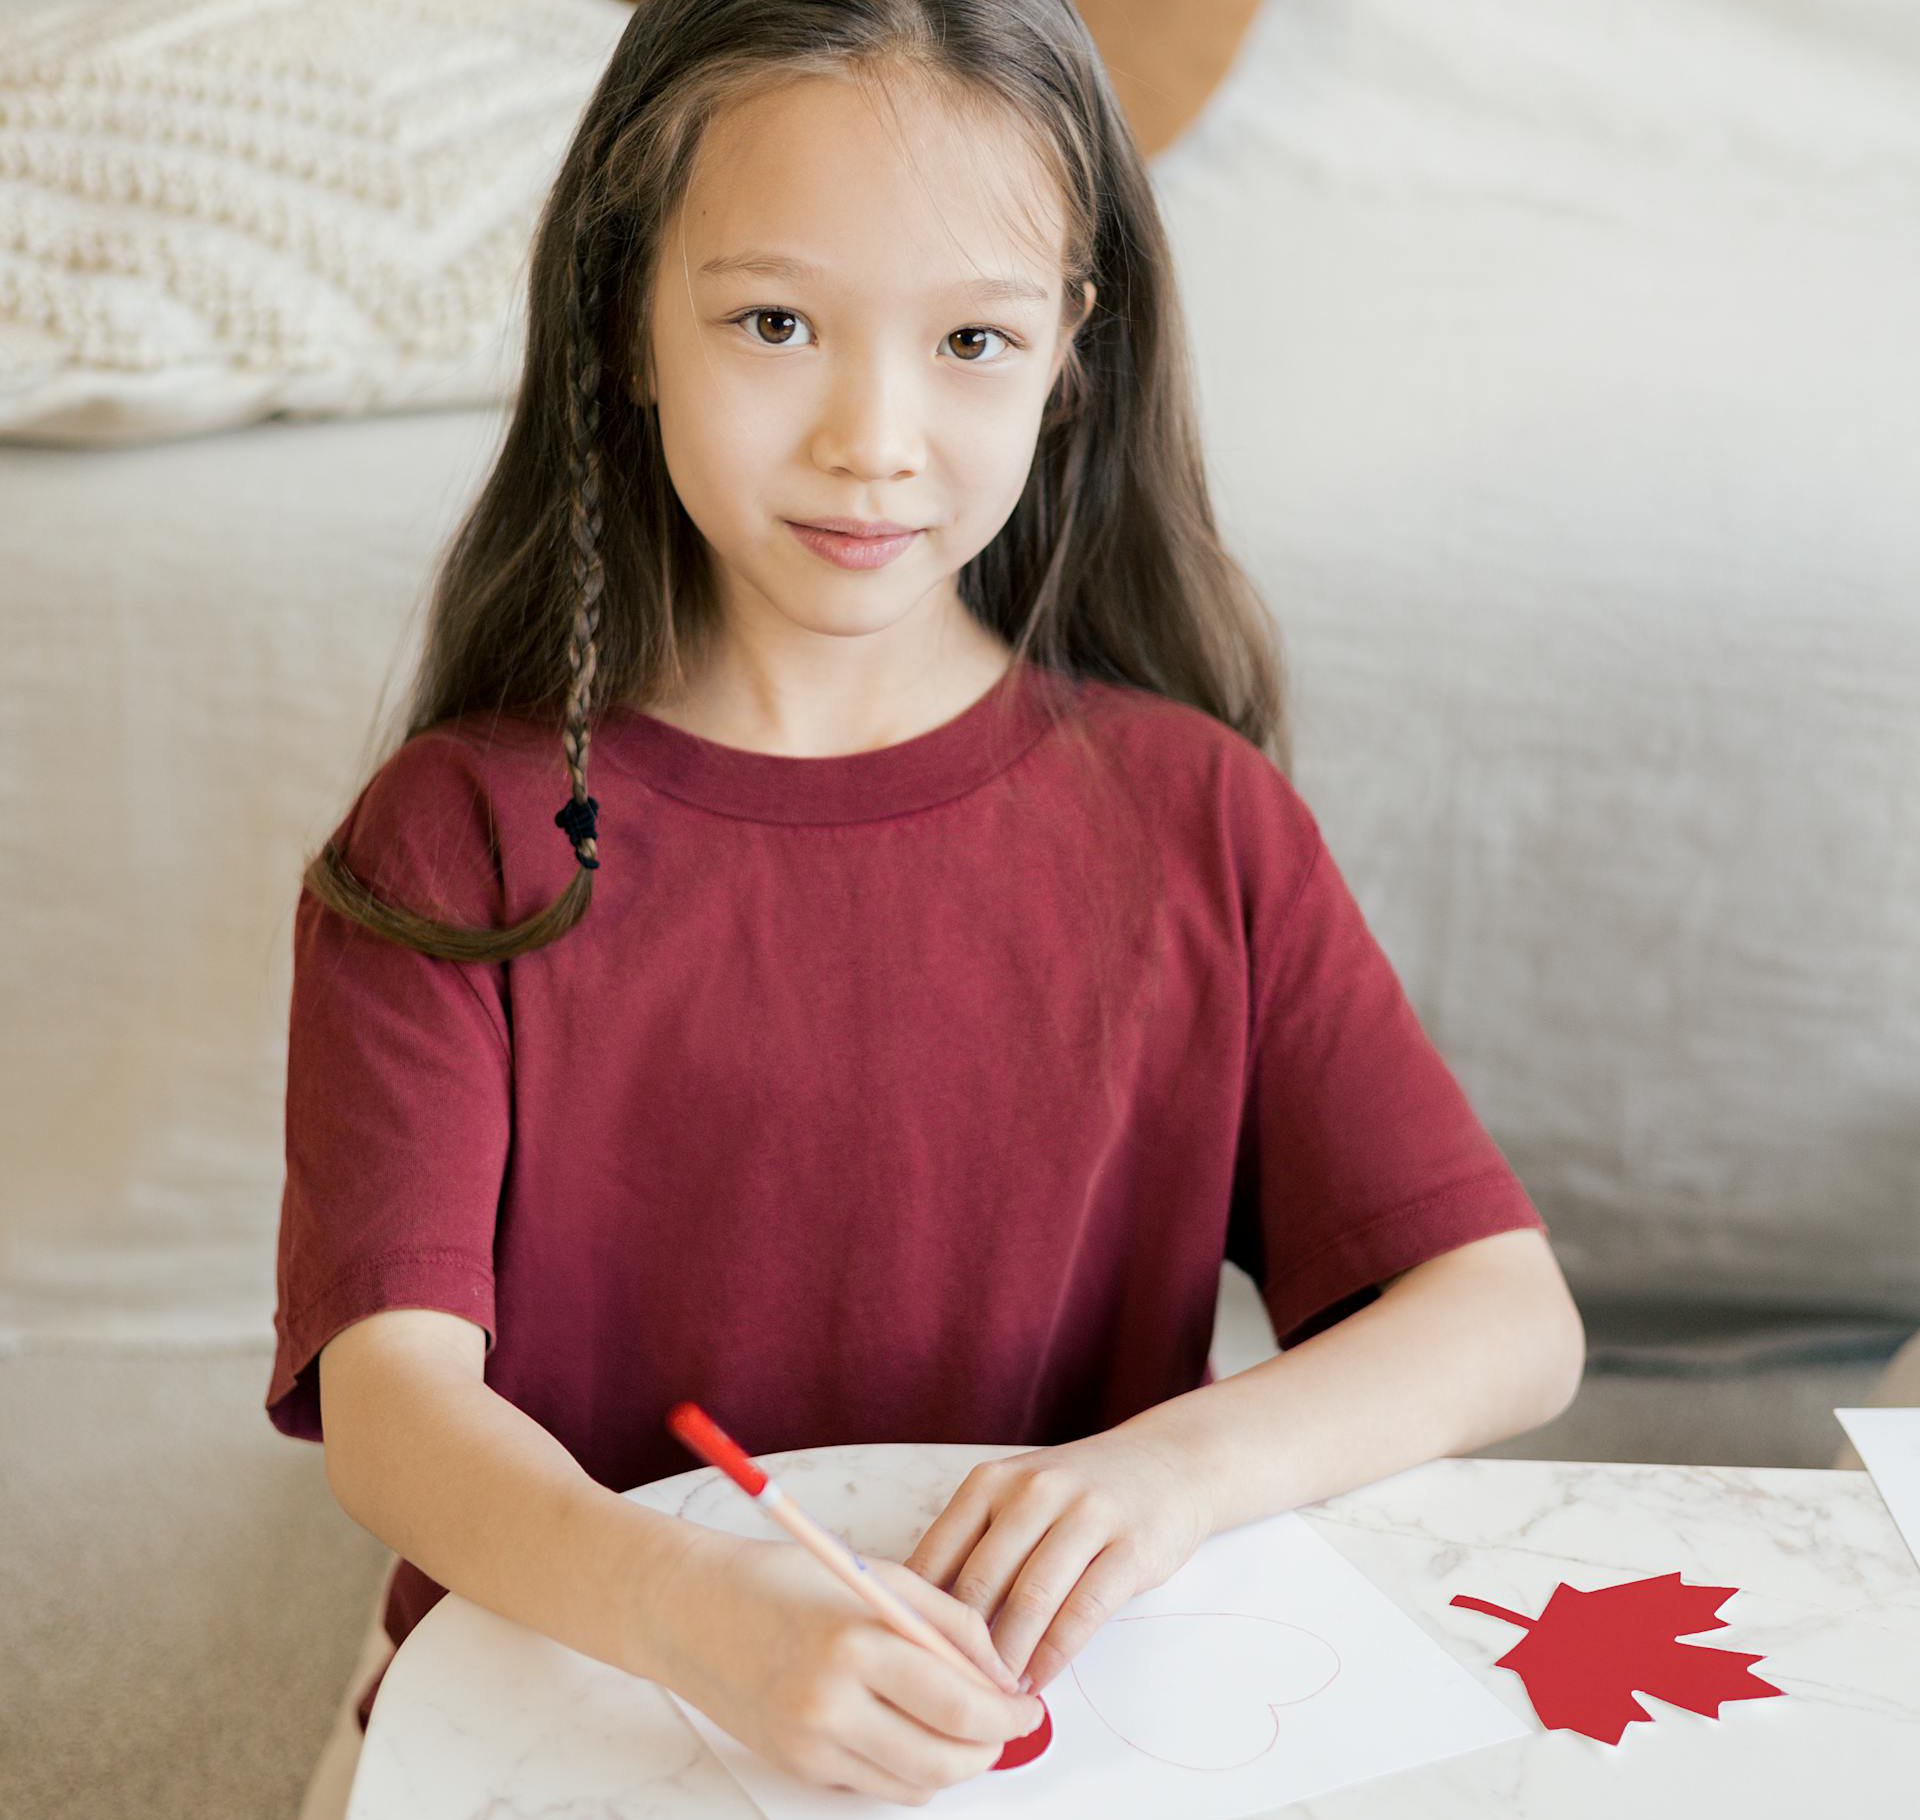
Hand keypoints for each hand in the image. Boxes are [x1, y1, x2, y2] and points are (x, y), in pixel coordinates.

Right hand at [655, 1530, 1047, 1807]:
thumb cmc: (785, 1581)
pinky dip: (910, 1771)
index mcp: (857, 1645)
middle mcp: (831, 1706)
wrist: (692, 1611)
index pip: (959, 1705)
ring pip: (915, 1785)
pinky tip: (912, 1731)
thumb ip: (948, 1622)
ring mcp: (811, 1747)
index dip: (1007, 1713)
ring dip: (954, 1764)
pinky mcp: (798, 1769)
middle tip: (1006, 1724)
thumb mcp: (879, 1578)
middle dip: (990, 1748)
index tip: (1026, 1704)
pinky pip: (877, 1788)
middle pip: (944, 1760)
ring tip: (963, 1726)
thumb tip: (1001, 1672)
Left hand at [899, 1426, 1212, 1696]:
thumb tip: (924, 1621)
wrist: (1168, 1464)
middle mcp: (1034, 1490)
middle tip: (950, 1693)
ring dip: (1009, 1658)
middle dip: (963, 1648)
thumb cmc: (1078, 1494)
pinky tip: (1040, 1679)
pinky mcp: (1129, 1546)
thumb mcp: (1018, 1498)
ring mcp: (1085, 1514)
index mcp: (991, 1481)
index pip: (937, 1555)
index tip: (911, 1661)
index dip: (920, 1616)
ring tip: (994, 1697)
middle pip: (981, 1583)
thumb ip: (977, 1546)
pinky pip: (1083, 1610)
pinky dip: (1055, 1654)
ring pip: (1031, 1599)